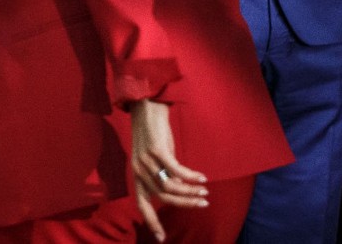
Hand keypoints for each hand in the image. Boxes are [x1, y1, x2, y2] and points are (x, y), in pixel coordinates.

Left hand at [130, 99, 208, 241]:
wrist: (147, 110)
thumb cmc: (153, 136)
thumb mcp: (153, 160)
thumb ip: (161, 176)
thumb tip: (179, 192)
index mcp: (136, 175)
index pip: (141, 204)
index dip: (151, 222)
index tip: (162, 238)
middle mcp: (139, 170)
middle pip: (163, 198)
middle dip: (185, 204)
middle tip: (203, 204)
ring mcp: (147, 160)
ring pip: (171, 187)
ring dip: (191, 192)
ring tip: (205, 193)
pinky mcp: (158, 150)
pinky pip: (177, 171)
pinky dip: (191, 177)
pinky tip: (202, 178)